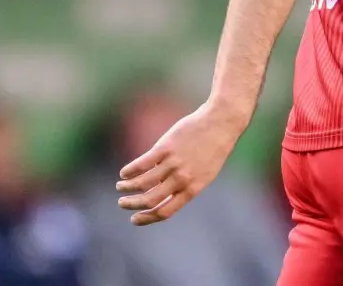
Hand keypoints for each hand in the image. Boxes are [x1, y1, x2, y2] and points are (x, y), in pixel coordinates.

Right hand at [115, 102, 245, 225]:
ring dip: (127, 187)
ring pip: (142, 183)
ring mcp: (173, 163)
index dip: (146, 218)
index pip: (164, 212)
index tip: (134, 219)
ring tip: (120, 186)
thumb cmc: (213, 149)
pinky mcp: (165, 147)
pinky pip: (141, 164)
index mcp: (192, 189)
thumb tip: (160, 193)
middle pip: (150, 200)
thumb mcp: (204, 174)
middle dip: (132, 204)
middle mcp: (182, 179)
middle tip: (122, 203)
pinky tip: (124, 173)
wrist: (221, 123)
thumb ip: (184, 186)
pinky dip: (129, 171)